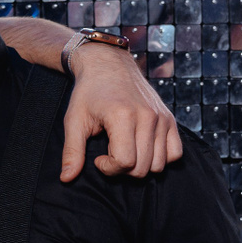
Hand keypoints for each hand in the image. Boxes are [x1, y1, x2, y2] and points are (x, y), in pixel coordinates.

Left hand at [60, 44, 182, 181]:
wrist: (108, 64)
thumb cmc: (88, 93)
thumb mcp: (74, 120)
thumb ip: (72, 151)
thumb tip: (66, 178)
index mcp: (123, 116)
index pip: (125, 162)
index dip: (109, 168)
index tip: (98, 158)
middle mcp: (147, 116)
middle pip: (142, 168)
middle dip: (122, 169)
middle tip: (109, 153)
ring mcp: (161, 117)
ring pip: (159, 165)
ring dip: (140, 166)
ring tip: (124, 150)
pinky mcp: (169, 118)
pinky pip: (175, 153)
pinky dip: (160, 158)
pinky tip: (142, 148)